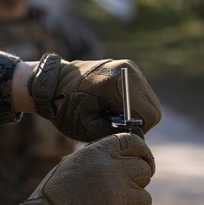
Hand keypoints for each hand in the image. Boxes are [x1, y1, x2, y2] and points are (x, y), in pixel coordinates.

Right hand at [15, 133, 153, 204]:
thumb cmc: (53, 198)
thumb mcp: (70, 166)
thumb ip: (97, 160)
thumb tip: (119, 158)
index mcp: (97, 154)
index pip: (133, 142)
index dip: (141, 152)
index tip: (142, 160)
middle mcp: (111, 171)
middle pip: (144, 169)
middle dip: (137, 180)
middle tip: (122, 191)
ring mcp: (119, 197)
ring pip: (144, 198)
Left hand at [29, 54, 161, 141]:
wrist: (50, 83)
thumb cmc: (64, 106)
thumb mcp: (86, 126)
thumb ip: (114, 134)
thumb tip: (136, 138)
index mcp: (118, 83)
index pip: (149, 115)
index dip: (137, 130)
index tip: (117, 132)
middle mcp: (128, 70)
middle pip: (153, 108)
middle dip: (137, 121)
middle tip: (113, 125)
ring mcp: (129, 66)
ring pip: (149, 100)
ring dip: (134, 112)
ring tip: (109, 114)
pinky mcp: (126, 67)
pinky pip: (140, 92)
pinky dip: (131, 103)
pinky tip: (110, 105)